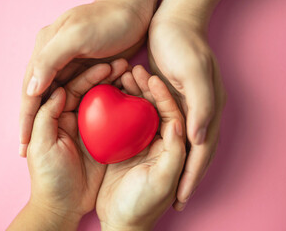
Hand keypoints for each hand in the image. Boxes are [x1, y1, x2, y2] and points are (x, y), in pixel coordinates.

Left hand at [9, 61, 127, 229]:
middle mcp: (74, 119)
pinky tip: (140, 100)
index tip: (106, 66)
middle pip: (90, 91)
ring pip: (105, 102)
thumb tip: (57, 90)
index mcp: (56, 116)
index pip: (72, 88)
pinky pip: (117, 122)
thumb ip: (46, 117)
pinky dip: (127, 110)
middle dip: (105, 77)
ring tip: (134, 77)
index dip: (88, 76)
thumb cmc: (48, 177)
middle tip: (125, 66)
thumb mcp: (43, 145)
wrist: (62, 207)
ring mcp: (91, 131)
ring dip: (118, 88)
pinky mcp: (105, 144)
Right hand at [19, 0, 159, 156]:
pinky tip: (73, 127)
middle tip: (29, 154)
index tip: (23, 149)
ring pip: (54, 99)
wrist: (134, 8)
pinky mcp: (84, 69)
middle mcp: (51, 59)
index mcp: (44, 51)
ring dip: (51, 120)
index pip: (29, 92)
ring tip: (49, 146)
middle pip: (37, 98)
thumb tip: (30, 90)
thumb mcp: (77, 36)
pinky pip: (73, 94)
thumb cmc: (108, 21)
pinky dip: (71, 110)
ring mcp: (67, 64)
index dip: (24, 121)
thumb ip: (50, 60)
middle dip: (32, 126)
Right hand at [96, 66, 186, 229]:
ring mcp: (139, 143)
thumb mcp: (161, 181)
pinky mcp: (121, 147)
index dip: (164, 95)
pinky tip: (105, 92)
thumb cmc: (142, 206)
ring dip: (131, 92)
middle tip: (133, 69)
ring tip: (120, 74)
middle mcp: (159, 143)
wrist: (119, 224)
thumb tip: (180, 122)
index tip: (152, 77)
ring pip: (137, 110)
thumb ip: (174, 153)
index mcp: (174, 149)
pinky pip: (120, 120)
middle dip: (146, 87)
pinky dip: (115, 105)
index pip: (173, 114)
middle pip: (155, 107)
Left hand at [148, 12, 226, 210]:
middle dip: (183, 177)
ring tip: (158, 181)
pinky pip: (163, 125)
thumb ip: (201, 106)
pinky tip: (144, 149)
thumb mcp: (194, 72)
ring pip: (177, 142)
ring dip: (170, 161)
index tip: (180, 200)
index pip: (200, 153)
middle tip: (172, 201)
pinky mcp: (170, 99)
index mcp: (207, 110)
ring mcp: (185, 106)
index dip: (191, 177)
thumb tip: (199, 139)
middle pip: (191, 153)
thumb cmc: (183, 44)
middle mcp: (198, 111)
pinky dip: (156, 139)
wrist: (173, 20)